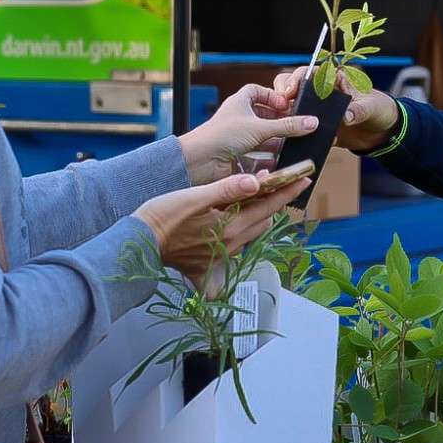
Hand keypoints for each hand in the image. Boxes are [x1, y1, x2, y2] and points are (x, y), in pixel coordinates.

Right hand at [134, 173, 309, 287]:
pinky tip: (232, 228)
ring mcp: (219, 257)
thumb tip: (256, 182)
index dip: (287, 191)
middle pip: (262, 221)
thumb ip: (227, 189)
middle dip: (275, 203)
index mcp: (230, 228)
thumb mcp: (195, 197)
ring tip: (261, 200)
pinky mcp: (206, 264)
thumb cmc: (162, 217)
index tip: (304, 178)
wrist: (138, 243)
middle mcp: (229, 245)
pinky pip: (231, 250)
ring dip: (258, 217)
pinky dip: (238, 235)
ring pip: (249, 234)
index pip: (267, 207)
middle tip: (284, 184)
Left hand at [178, 82, 320, 184]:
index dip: (273, 97)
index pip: (257, 92)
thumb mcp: (261, 127)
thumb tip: (313, 122)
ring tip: (295, 146)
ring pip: (261, 137)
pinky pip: (257, 155)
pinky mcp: (237, 156)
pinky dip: (269, 158)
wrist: (199, 161)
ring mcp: (237, 138)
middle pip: (263, 116)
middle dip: (280, 122)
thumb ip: (288, 126)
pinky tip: (282, 162)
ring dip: (277, 142)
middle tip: (297, 127)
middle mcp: (238, 118)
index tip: (287, 105)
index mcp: (239, 103)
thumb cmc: (223, 135)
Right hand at [271, 65, 399, 151]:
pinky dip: (298, 136)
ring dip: (287, 117)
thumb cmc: (379, 109)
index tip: (290, 91)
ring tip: (284, 126)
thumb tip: (347, 117)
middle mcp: (321, 94)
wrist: (383, 131)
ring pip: (292, 110)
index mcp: (333, 80)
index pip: (309, 73)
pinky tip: (299, 142)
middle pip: (293, 88)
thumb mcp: (371, 107)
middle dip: (282, 96)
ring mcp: (317, 112)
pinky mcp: (317, 130)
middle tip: (281, 108)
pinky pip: (302, 132)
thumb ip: (359, 110)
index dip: (296, 79)